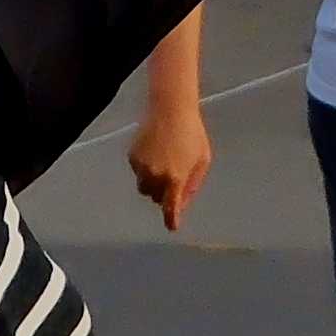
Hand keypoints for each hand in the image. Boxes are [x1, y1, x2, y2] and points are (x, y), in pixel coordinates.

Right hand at [130, 83, 215, 232]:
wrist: (171, 109)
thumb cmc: (193, 134)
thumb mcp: (202, 160)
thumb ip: (192, 184)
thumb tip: (182, 203)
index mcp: (176, 178)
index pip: (170, 207)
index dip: (171, 219)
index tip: (171, 226)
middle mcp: (156, 176)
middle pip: (155, 197)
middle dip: (162, 194)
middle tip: (172, 178)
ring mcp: (141, 167)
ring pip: (143, 186)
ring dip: (152, 183)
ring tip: (163, 165)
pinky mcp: (132, 157)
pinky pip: (137, 171)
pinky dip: (144, 169)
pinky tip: (155, 152)